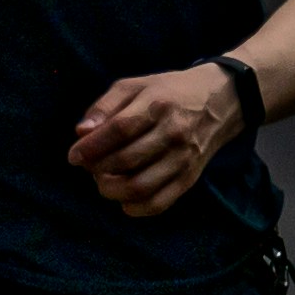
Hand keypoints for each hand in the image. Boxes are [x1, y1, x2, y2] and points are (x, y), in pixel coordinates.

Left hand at [67, 62, 240, 218]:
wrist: (220, 102)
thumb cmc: (169, 92)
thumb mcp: (135, 86)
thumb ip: (105, 106)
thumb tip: (81, 132)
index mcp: (157, 104)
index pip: (119, 130)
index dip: (91, 146)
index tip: (74, 156)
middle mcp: (173, 133)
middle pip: (127, 160)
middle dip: (98, 169)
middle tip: (89, 167)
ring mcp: (183, 158)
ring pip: (141, 186)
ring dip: (112, 190)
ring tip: (102, 182)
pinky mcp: (190, 178)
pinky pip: (160, 202)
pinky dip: (136, 208)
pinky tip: (123, 199)